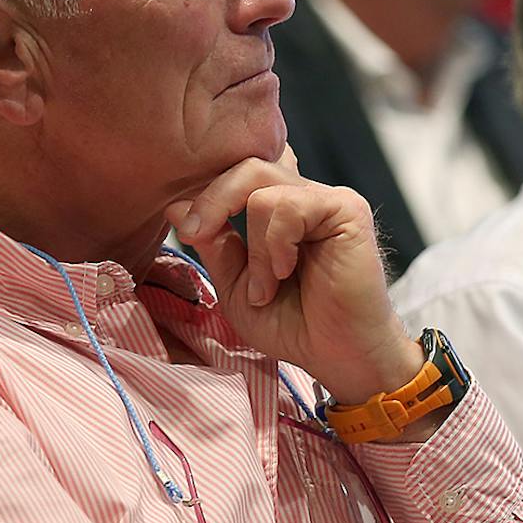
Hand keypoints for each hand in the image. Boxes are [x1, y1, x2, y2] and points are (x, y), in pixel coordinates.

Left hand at [168, 151, 419, 404]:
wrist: (337, 356)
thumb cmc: (293, 326)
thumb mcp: (235, 286)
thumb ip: (213, 245)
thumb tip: (176, 207)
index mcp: (279, 208)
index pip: (238, 172)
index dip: (208, 193)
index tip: (188, 230)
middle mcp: (303, 196)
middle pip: (247, 166)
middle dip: (212, 201)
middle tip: (195, 235)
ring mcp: (326, 200)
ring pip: (261, 187)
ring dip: (253, 247)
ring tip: (265, 287)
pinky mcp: (346, 210)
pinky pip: (287, 206)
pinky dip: (274, 245)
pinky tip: (285, 272)